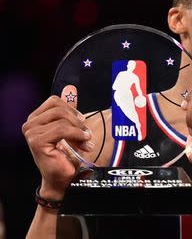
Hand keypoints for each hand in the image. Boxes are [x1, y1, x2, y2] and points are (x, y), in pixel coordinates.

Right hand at [22, 85, 92, 199]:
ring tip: (85, 140)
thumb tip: (71, 88)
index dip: (72, 109)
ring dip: (78, 129)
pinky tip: (84, 143)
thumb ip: (69, 109)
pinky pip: (62, 129)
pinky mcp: (36, 141)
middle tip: (86, 133)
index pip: (55, 100)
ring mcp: (31, 132)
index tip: (81, 123)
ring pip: (61, 118)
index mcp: (36, 118)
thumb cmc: (67, 155)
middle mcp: (30, 124)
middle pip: (58, 107)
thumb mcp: (71, 128)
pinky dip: (77, 134)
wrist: (64, 179)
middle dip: (76, 120)